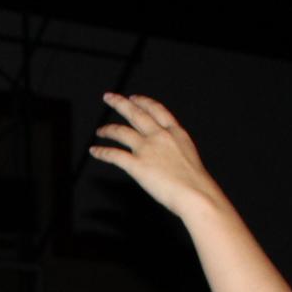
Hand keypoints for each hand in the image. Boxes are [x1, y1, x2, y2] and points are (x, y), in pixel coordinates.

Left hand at [88, 94, 229, 220]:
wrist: (196, 194)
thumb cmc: (196, 183)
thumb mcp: (189, 156)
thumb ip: (175, 149)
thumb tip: (167, 155)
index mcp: (176, 133)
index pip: (157, 110)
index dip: (143, 102)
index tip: (134, 98)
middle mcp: (160, 136)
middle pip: (136, 114)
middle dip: (120, 104)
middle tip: (109, 97)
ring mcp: (147, 149)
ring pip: (121, 132)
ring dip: (108, 129)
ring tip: (100, 130)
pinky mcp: (136, 165)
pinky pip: (114, 155)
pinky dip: (102, 152)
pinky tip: (95, 151)